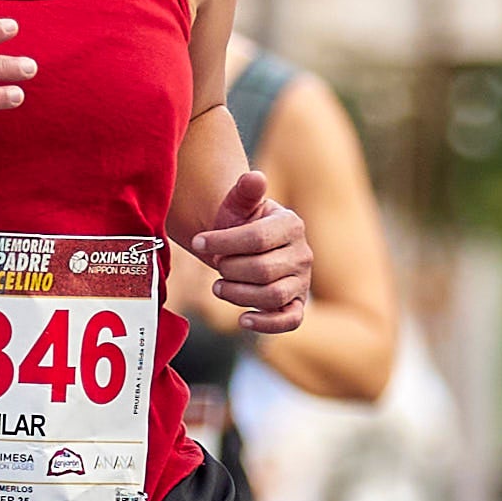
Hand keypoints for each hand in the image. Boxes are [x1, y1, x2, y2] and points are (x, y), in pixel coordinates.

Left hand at [189, 170, 309, 332]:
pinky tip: (243, 319)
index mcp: (292, 224)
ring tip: (218, 285)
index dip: (222, 243)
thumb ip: (244, 192)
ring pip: (271, 296)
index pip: (257, 238)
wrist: (244, 246)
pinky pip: (290, 320)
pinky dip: (267, 323)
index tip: (198, 242)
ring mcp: (302, 281)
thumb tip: (254, 177)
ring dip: (238, 294)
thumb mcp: (238, 204)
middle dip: (230, 269)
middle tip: (215, 265)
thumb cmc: (239, 223)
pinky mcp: (297, 304)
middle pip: (263, 270)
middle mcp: (303, 254)